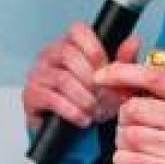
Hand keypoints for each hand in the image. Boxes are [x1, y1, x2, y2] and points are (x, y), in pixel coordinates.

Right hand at [22, 22, 140, 129]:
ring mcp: (37, 74)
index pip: (77, 30)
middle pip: (68, 54)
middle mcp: (49, 54)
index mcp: (68, 43)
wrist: (74, 132)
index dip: (94, 48)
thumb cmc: (93, 100)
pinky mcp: (31, 95)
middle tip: (103, 96)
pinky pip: (52, 99)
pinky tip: (83, 119)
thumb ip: (123, 60)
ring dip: (84, 98)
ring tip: (95, 111)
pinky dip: (72, 111)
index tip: (106, 69)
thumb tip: (133, 40)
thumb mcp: (114, 81)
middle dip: (91, 79)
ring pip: (62, 79)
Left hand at [96, 58, 164, 163]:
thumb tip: (125, 48)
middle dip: (123, 119)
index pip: (155, 76)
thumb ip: (140, 78)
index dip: (122, 72)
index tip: (99, 76)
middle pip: (134, 109)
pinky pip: (131, 160)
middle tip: (133, 126)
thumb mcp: (159, 102)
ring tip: (135, 145)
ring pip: (130, 136)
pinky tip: (133, 160)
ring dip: (122, 141)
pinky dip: (123, 160)